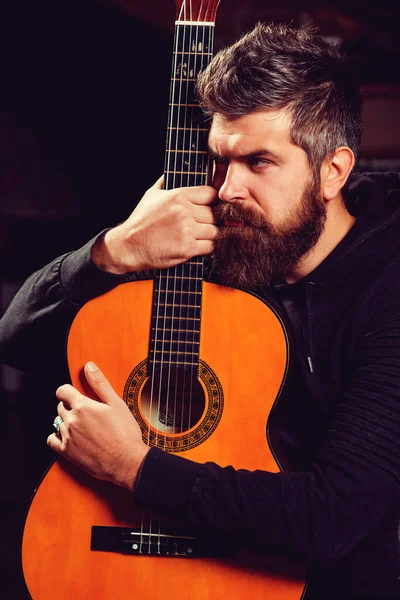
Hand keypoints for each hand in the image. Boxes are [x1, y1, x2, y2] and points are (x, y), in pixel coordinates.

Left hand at [47, 362, 148, 491]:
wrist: (125, 461)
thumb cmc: (124, 433)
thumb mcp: (116, 403)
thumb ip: (100, 383)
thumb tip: (89, 367)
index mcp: (82, 406)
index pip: (63, 391)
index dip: (67, 390)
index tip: (72, 393)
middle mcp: (71, 420)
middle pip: (61, 406)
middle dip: (70, 406)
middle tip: (85, 412)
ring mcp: (67, 436)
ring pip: (57, 422)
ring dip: (65, 421)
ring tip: (81, 425)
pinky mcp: (66, 452)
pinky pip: (52, 440)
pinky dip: (57, 436)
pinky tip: (68, 436)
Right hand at [91, 176, 218, 273]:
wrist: (129, 246)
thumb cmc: (141, 222)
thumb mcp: (151, 195)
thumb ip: (165, 182)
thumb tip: (173, 173)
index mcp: (177, 196)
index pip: (210, 194)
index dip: (212, 202)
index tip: (208, 209)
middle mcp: (183, 211)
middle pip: (214, 214)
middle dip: (210, 221)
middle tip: (201, 226)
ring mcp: (186, 229)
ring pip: (214, 231)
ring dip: (208, 236)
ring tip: (197, 237)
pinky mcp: (187, 247)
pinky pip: (209, 246)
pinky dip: (205, 248)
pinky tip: (195, 247)